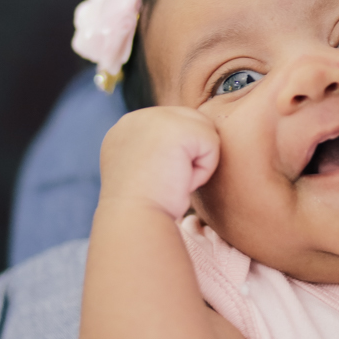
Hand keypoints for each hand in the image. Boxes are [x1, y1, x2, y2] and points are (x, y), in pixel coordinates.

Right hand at [99, 106, 219, 218]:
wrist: (134, 220)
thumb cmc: (143, 208)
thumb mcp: (142, 171)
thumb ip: (157, 150)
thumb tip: (185, 146)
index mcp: (126, 128)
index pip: (173, 127)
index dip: (178, 157)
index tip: (159, 179)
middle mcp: (137, 117)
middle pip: (190, 123)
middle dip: (189, 156)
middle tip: (167, 181)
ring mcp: (155, 118)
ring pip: (203, 131)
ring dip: (197, 162)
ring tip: (173, 180)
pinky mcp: (177, 127)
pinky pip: (212, 142)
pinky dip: (204, 168)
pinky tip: (180, 180)